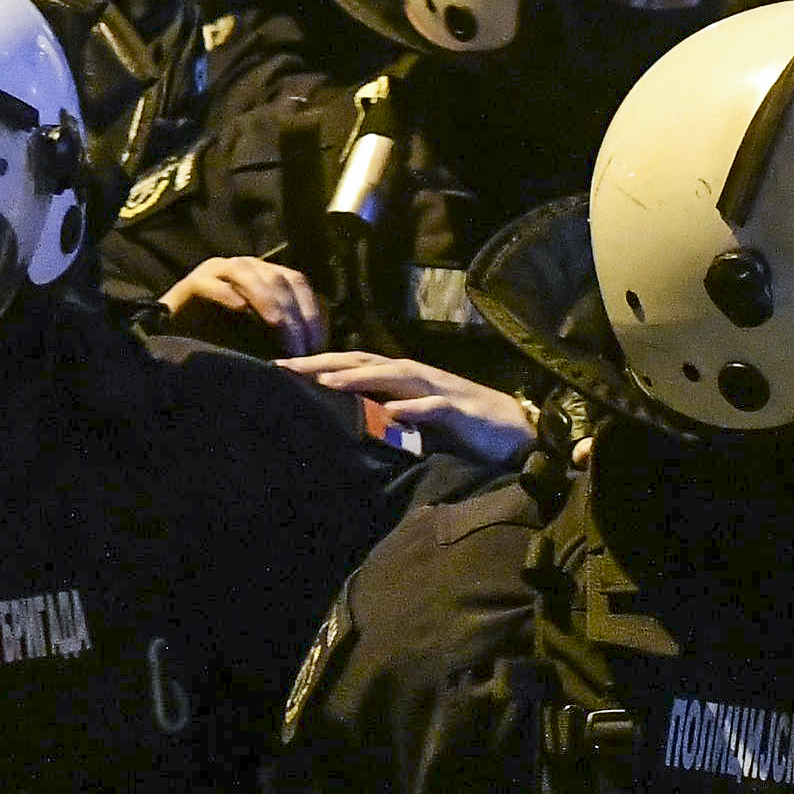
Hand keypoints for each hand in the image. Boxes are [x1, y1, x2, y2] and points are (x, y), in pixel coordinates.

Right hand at [151, 255, 325, 354]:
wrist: (175, 338)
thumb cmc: (221, 339)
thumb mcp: (261, 339)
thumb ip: (284, 336)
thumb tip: (315, 348)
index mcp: (264, 276)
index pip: (296, 282)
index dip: (310, 310)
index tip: (316, 343)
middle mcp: (244, 267)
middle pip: (277, 278)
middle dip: (293, 314)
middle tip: (298, 346)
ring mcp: (217, 271)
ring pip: (248, 275)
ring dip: (267, 300)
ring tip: (278, 325)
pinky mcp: (193, 282)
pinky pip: (212, 283)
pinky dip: (227, 294)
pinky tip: (239, 310)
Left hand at [278, 350, 530, 468]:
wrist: (513, 430)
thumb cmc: (459, 425)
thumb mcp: (413, 418)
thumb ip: (382, 414)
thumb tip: (341, 420)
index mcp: (402, 377)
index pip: (353, 364)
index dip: (318, 363)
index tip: (281, 369)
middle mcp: (415, 376)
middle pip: (365, 363)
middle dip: (326, 363)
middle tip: (288, 367)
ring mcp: (437, 390)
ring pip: (395, 376)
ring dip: (361, 379)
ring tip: (328, 383)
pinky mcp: (459, 411)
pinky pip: (434, 407)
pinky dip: (413, 408)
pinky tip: (392, 411)